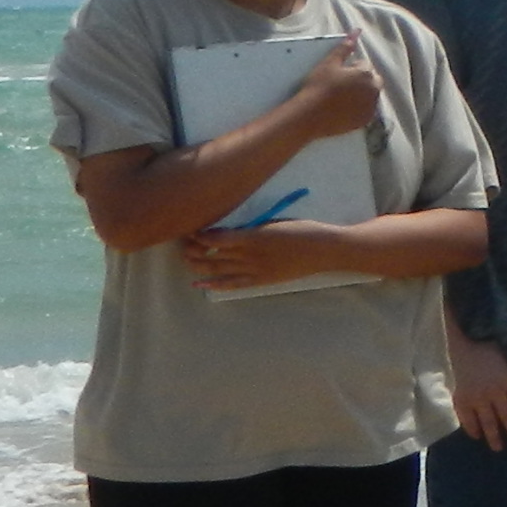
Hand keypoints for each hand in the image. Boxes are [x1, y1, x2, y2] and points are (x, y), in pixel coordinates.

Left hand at [181, 218, 349, 291]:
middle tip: (182, 244)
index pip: (216, 237)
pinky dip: (215, 285)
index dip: (200, 235)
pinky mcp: (261, 280)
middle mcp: (250, 254)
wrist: (323, 250)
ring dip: (199, 265)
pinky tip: (200, 285)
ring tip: (186, 261)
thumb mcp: (275, 221)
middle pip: (213, 253)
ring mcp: (254, 269)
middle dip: (194, 249)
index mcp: (253, 235)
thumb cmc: (302, 230)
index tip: (190, 228)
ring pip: (219, 268)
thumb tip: (231, 230)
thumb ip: (252, 227)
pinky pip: (233, 283)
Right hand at [290, 35, 384, 144]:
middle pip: (371, 80)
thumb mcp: (329, 62)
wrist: (310, 114)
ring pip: (370, 95)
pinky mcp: (366, 120)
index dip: (350, 69)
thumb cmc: (318, 85)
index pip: (364, 65)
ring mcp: (371, 106)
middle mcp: (374, 90)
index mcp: (366, 73)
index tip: (337, 75)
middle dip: (361, 80)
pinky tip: (343, 108)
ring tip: (341, 98)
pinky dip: (359, 108)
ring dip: (361, 94)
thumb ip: (345, 46)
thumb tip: (357, 30)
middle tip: (340, 86)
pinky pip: (367, 110)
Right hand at [449, 330, 506, 446]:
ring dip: (494, 436)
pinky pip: (468, 420)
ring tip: (498, 448)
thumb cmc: (483, 352)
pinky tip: (477, 436)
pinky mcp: (461, 401)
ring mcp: (478, 398)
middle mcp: (495, 391)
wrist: (457, 348)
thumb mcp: (504, 360)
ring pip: (489, 422)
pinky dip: (473, 429)